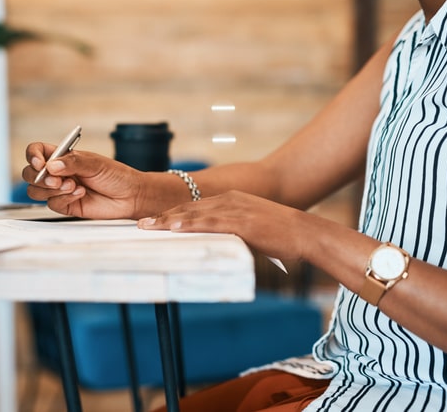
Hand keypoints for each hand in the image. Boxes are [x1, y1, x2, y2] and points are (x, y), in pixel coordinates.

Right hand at [22, 143, 142, 218]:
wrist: (130, 196)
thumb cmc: (115, 175)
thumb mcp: (94, 163)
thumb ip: (72, 163)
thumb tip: (51, 165)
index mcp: (62, 156)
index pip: (37, 151)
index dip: (33, 156)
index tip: (40, 163)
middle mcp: (58, 173)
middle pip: (30, 173)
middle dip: (38, 177)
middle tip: (55, 180)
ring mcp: (60, 190)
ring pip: (36, 191)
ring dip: (51, 189)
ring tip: (72, 185)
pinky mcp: (65, 205)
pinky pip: (52, 204)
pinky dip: (64, 198)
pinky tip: (80, 193)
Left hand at [138, 190, 311, 262]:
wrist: (305, 233)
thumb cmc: (281, 235)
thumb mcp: (251, 229)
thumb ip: (233, 232)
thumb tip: (219, 246)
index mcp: (230, 200)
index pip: (194, 207)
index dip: (172, 215)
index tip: (153, 222)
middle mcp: (229, 200)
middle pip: (188, 209)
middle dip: (163, 217)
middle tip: (141, 224)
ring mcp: (234, 209)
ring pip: (194, 214)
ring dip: (169, 221)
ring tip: (148, 227)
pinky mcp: (241, 221)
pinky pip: (210, 223)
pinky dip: (190, 225)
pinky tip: (174, 228)